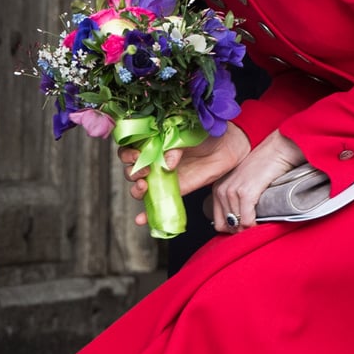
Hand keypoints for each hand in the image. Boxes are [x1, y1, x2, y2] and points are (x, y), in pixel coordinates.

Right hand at [118, 123, 250, 227]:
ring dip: (136, 190)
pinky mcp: (175, 190)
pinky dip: (147, 215)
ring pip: (139, 186)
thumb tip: (167, 164)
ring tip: (145, 187)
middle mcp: (154, 159)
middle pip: (130, 169)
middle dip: (131, 172)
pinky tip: (141, 220)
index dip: (126, 153)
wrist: (226, 146)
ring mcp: (163, 176)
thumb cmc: (204, 133)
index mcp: (152, 141)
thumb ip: (174, 147)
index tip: (136, 155)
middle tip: (144, 171)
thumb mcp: (186, 134)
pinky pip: (157, 204)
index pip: (129, 147)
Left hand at [209, 129, 305, 230]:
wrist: (277, 150)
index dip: (233, 229)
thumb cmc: (264, 166)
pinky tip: (262, 221)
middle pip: (226, 226)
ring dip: (249, 228)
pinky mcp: (246, 193)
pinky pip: (246, 221)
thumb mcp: (242, 182)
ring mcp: (232, 191)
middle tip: (254, 227)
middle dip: (240, 231)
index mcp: (218, 188)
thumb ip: (236, 198)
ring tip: (260, 222)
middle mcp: (221, 190)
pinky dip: (254, 225)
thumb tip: (238, 222)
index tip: (245, 227)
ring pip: (237, 225)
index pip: (218, 222)